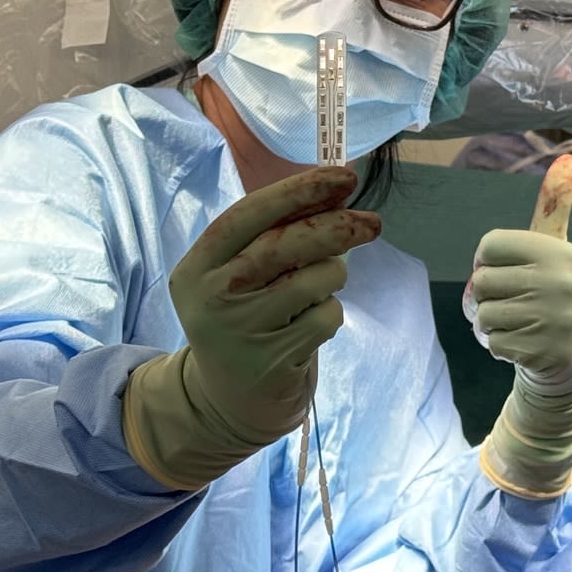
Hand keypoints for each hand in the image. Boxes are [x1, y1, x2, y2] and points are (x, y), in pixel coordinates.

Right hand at [123, 166, 375, 489]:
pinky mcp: (271, 359)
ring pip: (313, 279)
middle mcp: (210, 296)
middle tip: (374, 223)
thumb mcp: (246, 272)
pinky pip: (325, 317)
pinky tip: (309, 325)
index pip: (248, 214)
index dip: (298, 191)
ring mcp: (239, 331)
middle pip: (285, 244)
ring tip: (320, 287)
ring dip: (333, 275)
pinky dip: (330, 313)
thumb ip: (283, 232)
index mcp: (198, 264)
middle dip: (338, 226)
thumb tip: (340, 189)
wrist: (230, 395)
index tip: (344, 176)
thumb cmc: (248, 313)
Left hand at [468, 155, 571, 389]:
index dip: (486, 260)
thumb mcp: (556, 252)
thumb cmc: (553, 293)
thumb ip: (555, 207)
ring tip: (516, 323)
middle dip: (486, 296)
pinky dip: (498, 346)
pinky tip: (522, 343)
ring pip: (483, 315)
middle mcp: (559, 281)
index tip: (504, 270)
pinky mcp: (539, 350)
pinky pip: (491, 342)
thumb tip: (567, 158)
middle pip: (481, 282)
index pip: (490, 245)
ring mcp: (551, 318)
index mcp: (560, 251)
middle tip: (509, 302)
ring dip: (489, 323)